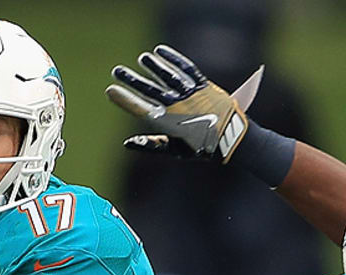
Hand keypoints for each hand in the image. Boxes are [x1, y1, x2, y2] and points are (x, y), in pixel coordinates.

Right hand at [107, 45, 249, 162]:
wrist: (234, 141)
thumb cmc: (202, 149)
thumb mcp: (176, 151)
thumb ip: (152, 145)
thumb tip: (127, 143)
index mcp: (171, 125)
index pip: (142, 110)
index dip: (125, 100)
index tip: (111, 90)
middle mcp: (181, 108)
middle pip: (152, 91)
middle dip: (132, 80)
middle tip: (116, 71)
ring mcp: (194, 96)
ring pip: (169, 77)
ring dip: (154, 66)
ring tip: (142, 59)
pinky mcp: (205, 87)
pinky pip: (188, 69)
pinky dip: (174, 59)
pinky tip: (160, 51)